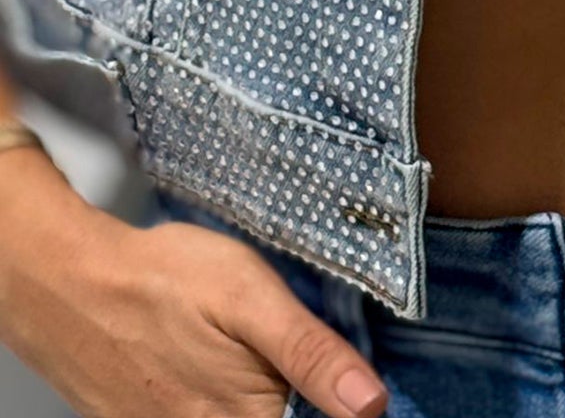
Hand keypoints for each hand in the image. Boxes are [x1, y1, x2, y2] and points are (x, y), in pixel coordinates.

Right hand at [0, 156, 388, 417]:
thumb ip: (309, 353)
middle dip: (302, 397)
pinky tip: (213, 361)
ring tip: (237, 347)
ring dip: (264, 394)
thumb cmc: (163, 280)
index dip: (340, 403)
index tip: (349, 380)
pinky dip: (226, 398)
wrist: (70, 286)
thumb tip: (373, 405)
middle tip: (284, 349)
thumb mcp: (249, 296)